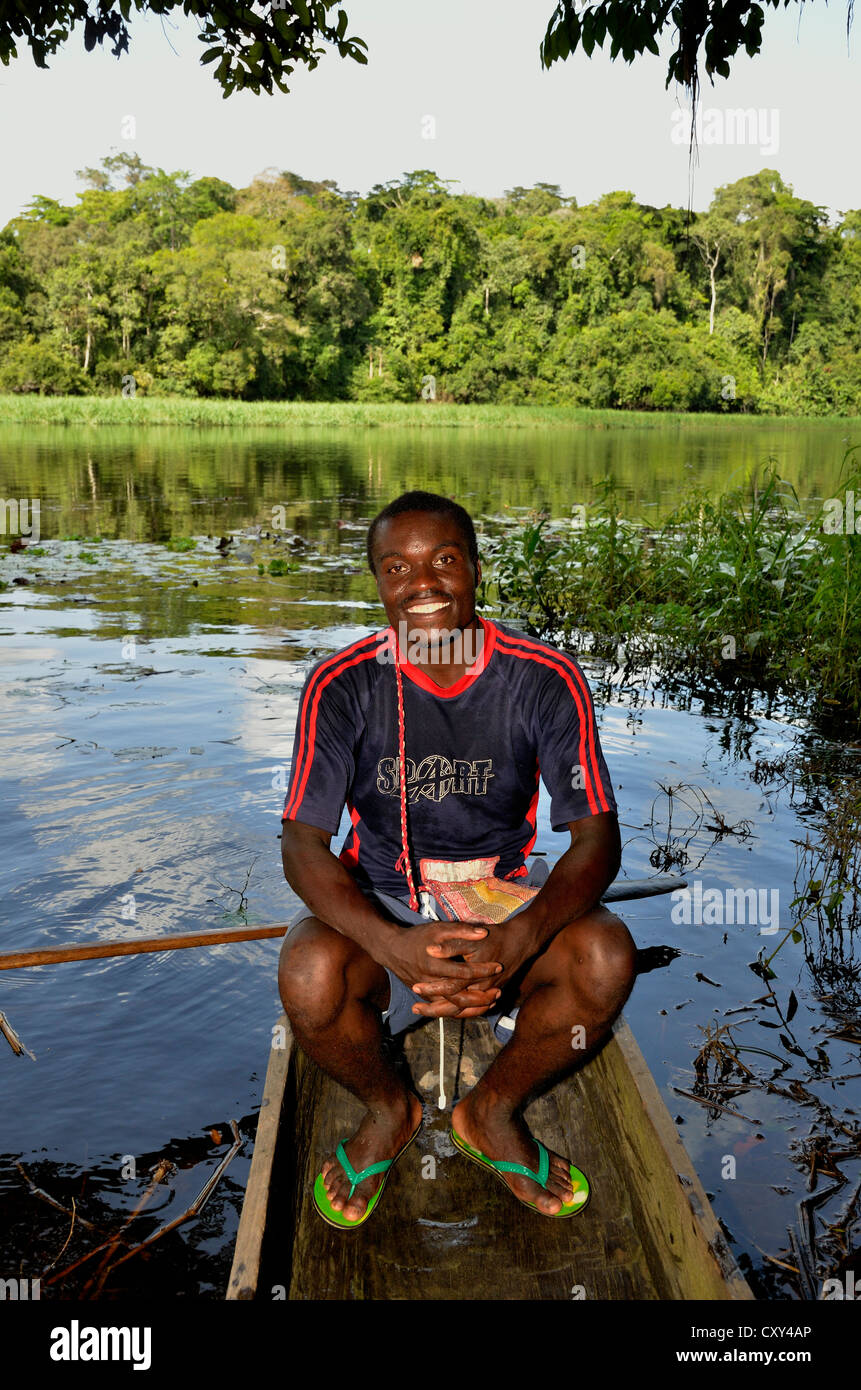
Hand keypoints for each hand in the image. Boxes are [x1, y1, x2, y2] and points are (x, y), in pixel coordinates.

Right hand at [378, 921, 504, 1019]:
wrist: (392, 949)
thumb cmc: (417, 937)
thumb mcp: (439, 929)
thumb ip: (461, 930)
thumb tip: (484, 933)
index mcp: (434, 965)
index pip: (464, 973)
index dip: (482, 970)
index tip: (498, 966)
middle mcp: (430, 983)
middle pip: (459, 997)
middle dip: (481, 997)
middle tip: (498, 992)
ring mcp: (426, 993)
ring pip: (452, 1008)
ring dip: (473, 1007)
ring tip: (491, 1002)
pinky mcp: (425, 997)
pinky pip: (445, 1009)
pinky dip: (461, 1010)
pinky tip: (476, 1007)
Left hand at [410, 916, 538, 1018]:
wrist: (522, 940)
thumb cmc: (497, 937)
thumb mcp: (473, 939)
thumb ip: (451, 946)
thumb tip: (430, 950)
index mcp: (474, 977)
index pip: (448, 989)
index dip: (430, 990)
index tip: (414, 988)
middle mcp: (481, 989)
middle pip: (455, 1006)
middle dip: (434, 1009)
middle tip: (415, 1009)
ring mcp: (488, 993)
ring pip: (464, 1010)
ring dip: (445, 1012)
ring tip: (427, 1012)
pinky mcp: (492, 992)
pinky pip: (474, 1008)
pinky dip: (461, 1010)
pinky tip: (449, 1009)